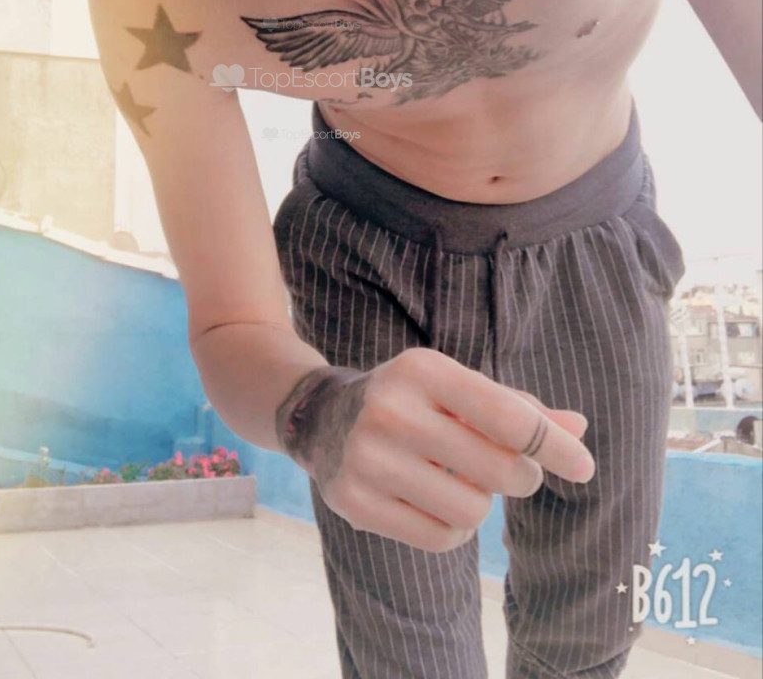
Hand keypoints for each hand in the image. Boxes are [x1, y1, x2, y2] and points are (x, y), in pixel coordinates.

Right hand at [280, 347, 593, 553]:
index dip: (554, 445)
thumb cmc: (414, 401)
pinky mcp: (355, 502)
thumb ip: (518, 408)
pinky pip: (441, 539)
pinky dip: (452, 529)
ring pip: (472, 512)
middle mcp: (391, 409)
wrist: (324, 418)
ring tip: (458, 481)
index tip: (584, 467)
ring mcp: (367, 458)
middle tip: (513, 472)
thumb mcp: (458, 389)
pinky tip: (432, 501)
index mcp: (423, 369)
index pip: (507, 415)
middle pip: (498, 470)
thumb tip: (578, 430)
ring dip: (480, 504)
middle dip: (521, 477)